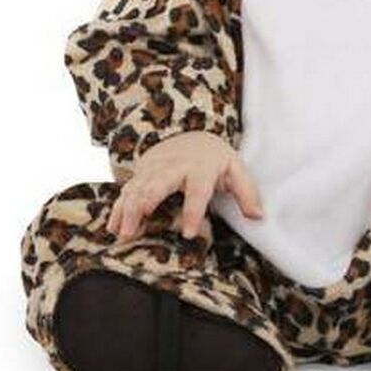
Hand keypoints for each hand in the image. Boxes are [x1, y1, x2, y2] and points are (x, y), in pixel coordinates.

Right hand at [106, 130, 263, 244]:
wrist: (192, 135)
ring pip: (137, 187)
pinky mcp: (142, 172)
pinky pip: (127, 190)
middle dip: (145, 205)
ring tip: (121, 234)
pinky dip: (118, 208)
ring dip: (127, 210)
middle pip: (158, 184)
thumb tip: (258, 216)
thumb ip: (247, 193)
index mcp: (201, 167)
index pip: (197, 190)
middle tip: (135, 230)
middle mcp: (175, 166)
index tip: (189, 234)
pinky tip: (113, 228)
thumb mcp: (235, 170)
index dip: (193, 211)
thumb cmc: (215, 159)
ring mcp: (155, 168)